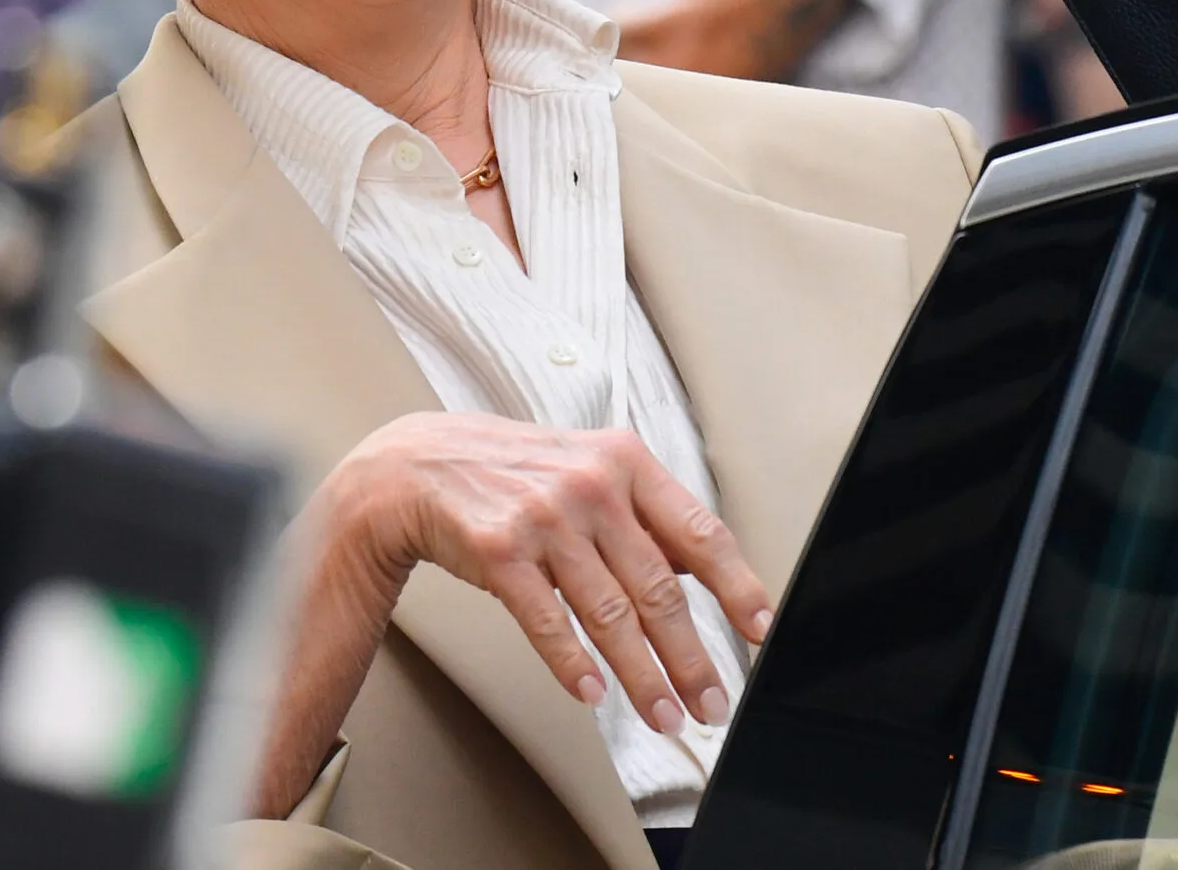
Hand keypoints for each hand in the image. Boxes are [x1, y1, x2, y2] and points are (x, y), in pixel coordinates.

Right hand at [332, 411, 773, 731]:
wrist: (418, 465)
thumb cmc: (513, 472)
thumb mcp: (588, 467)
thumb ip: (640, 515)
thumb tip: (698, 572)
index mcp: (625, 462)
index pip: (699, 532)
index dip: (737, 587)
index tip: (758, 630)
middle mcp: (591, 486)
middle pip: (659, 590)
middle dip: (692, 659)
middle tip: (711, 703)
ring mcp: (544, 518)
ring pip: (611, 615)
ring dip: (643, 678)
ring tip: (664, 714)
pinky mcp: (500, 550)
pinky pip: (548, 622)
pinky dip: (573, 665)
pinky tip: (592, 693)